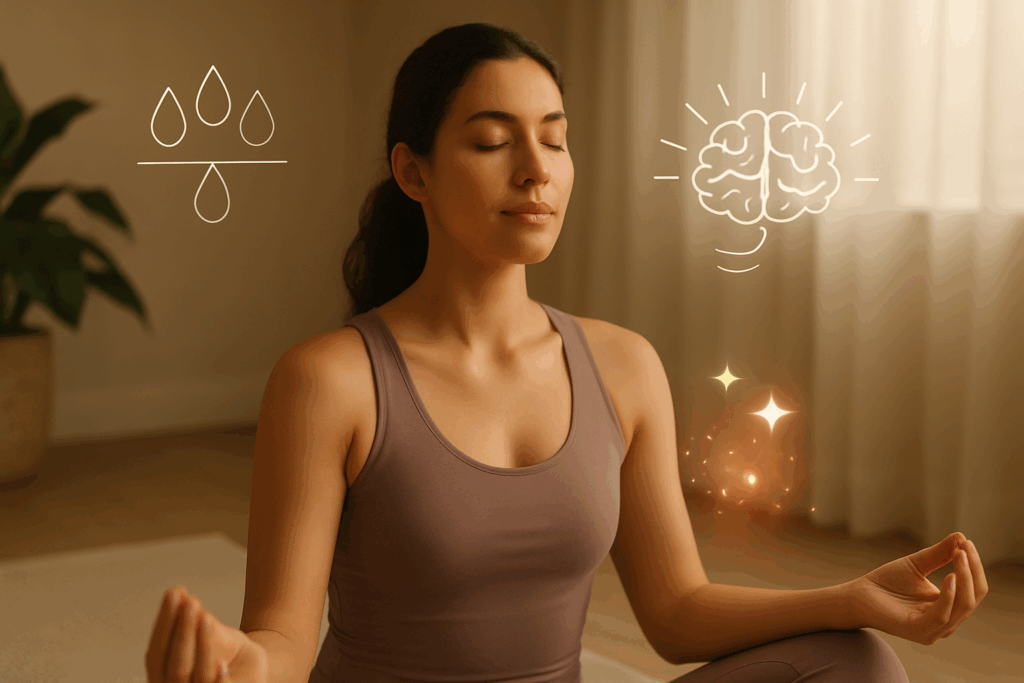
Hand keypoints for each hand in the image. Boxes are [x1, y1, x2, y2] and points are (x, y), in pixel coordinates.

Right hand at [145, 585, 269, 682]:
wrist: (252, 674)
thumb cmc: (225, 655)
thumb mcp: (208, 636)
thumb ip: (192, 620)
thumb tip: (178, 591)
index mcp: (163, 678)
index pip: (156, 654)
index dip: (164, 624)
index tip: (174, 594)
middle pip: (176, 667)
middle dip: (182, 633)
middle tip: (190, 602)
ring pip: (199, 677)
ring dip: (202, 647)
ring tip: (205, 617)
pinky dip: (221, 681)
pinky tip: (222, 664)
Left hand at [847, 532, 988, 644]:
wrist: (858, 595)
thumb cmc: (887, 582)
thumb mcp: (917, 565)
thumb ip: (939, 554)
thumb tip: (961, 536)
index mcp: (949, 607)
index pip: (974, 589)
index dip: (974, 566)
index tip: (967, 542)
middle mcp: (946, 622)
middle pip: (973, 598)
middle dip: (972, 570)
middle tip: (965, 547)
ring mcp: (934, 630)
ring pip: (963, 607)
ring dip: (964, 579)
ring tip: (959, 555)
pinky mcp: (919, 631)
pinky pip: (942, 616)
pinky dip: (949, 596)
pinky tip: (949, 577)